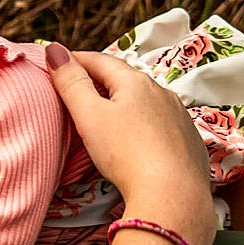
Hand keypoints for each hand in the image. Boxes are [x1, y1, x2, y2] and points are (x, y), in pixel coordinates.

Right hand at [45, 44, 214, 244]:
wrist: (173, 195)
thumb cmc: (126, 154)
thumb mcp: (90, 116)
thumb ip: (71, 82)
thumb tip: (54, 49)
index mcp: (135, 82)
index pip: (100, 61)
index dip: (76, 60)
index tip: (59, 61)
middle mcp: (162, 93)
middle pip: (126, 79)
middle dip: (102, 80)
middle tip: (81, 86)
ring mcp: (179, 117)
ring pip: (147, 102)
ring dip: (127, 102)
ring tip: (110, 112)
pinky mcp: (190, 142)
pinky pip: (163, 125)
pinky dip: (146, 125)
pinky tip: (141, 138)